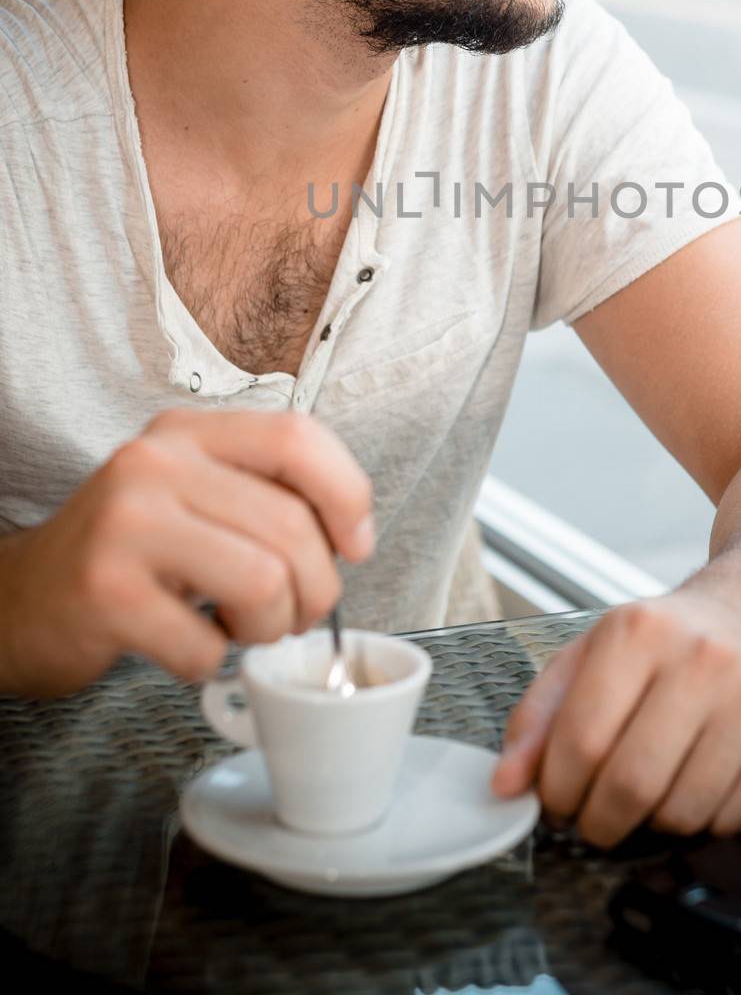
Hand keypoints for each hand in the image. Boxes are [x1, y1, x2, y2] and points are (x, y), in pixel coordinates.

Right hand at [0, 407, 374, 697]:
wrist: (21, 600)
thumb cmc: (129, 553)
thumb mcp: (193, 494)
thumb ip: (265, 492)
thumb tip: (354, 534)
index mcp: (188, 432)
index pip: (298, 437)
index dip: (347, 495)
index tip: (354, 546)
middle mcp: (154, 464)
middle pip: (291, 526)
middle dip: (315, 590)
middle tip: (291, 613)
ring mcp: (126, 524)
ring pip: (264, 583)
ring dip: (269, 629)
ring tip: (241, 629)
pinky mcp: (105, 592)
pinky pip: (207, 645)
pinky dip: (212, 661)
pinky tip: (186, 644)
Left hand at [490, 590, 740, 848]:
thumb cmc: (661, 645)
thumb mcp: (588, 657)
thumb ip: (537, 719)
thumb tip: (506, 784)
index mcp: (639, 632)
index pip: (582, 739)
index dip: (558, 789)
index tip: (557, 799)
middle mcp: (703, 659)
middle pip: (631, 784)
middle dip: (599, 821)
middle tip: (594, 817)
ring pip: (682, 813)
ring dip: (650, 825)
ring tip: (645, 794)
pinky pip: (731, 821)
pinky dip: (701, 824)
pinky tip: (692, 785)